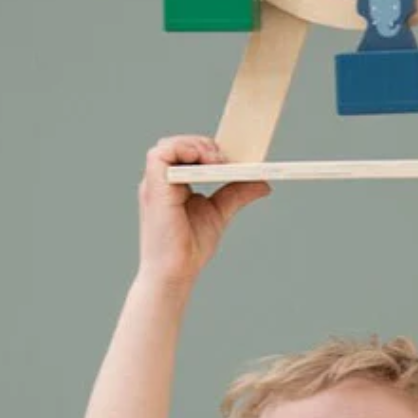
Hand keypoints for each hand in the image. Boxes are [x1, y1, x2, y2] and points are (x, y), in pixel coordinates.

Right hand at [137, 135, 270, 293]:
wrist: (177, 272)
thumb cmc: (190, 247)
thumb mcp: (220, 212)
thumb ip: (237, 194)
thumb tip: (263, 182)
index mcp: (173, 184)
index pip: (184, 152)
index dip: (206, 148)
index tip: (229, 157)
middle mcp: (161, 181)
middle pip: (176, 144)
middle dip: (203, 144)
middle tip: (224, 159)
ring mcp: (155, 185)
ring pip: (167, 145)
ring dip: (194, 146)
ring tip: (216, 160)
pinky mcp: (154, 189)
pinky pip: (160, 156)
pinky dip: (182, 151)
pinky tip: (204, 162)